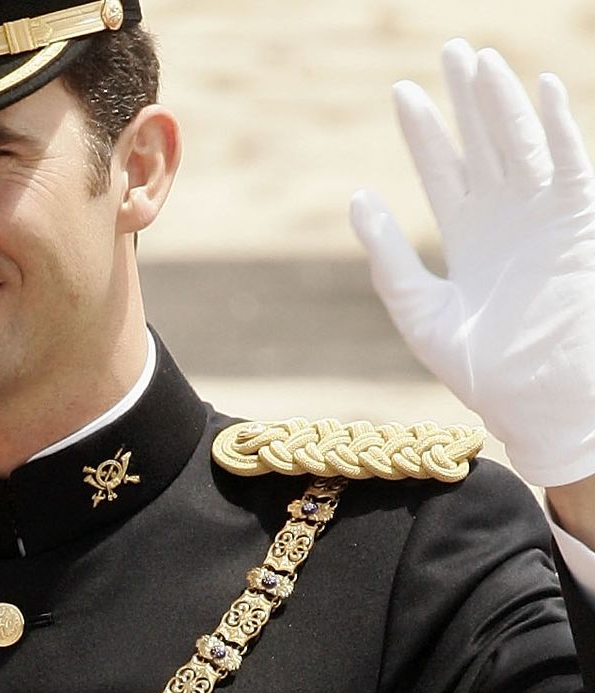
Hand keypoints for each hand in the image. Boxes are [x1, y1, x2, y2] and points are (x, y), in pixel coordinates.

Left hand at [351, 39, 594, 486]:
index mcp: (467, 238)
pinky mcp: (578, 225)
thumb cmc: (483, 371)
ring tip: (481, 60)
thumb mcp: (421, 312)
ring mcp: (544, 220)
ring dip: (504, 102)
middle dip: (467, 99)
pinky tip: (542, 89)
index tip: (402, 91)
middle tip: (450, 49)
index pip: (443, 170)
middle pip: (484, 144)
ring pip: (522, 145)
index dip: (425, 131)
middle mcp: (506, 220)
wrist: (542, 404)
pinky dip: (558, 129)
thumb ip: (389, 257)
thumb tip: (358, 197)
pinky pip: (571, 166)